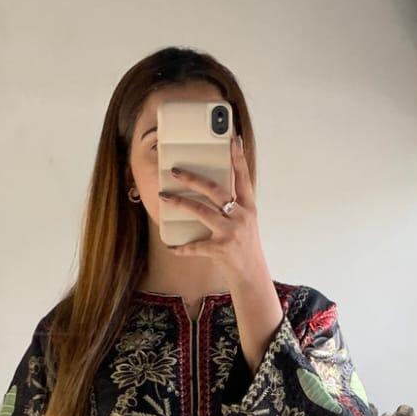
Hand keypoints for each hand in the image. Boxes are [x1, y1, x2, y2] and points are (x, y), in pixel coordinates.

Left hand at [159, 134, 267, 284]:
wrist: (251, 276)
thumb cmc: (245, 248)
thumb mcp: (245, 223)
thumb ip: (233, 206)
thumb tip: (210, 189)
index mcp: (248, 208)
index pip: (243, 177)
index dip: (237, 157)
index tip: (232, 138)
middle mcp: (241, 217)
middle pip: (215, 190)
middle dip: (193, 178)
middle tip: (176, 170)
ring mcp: (231, 233)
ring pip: (201, 211)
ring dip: (180, 202)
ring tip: (165, 196)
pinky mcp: (220, 249)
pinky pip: (195, 245)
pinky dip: (181, 247)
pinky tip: (171, 246)